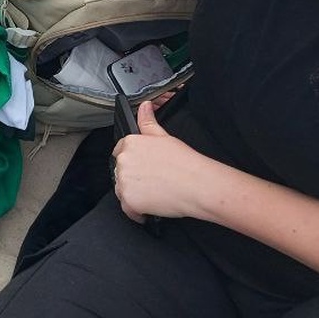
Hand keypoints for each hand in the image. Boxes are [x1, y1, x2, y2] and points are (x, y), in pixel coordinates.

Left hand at [112, 100, 221, 223]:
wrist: (198, 185)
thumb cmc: (185, 162)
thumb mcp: (164, 137)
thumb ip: (148, 121)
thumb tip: (144, 106)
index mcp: (130, 144)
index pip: (120, 152)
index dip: (134, 161)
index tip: (144, 168)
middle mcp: (124, 161)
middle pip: (121, 172)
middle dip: (134, 178)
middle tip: (154, 181)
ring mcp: (125, 182)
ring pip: (122, 190)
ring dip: (134, 194)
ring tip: (155, 193)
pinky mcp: (129, 201)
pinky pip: (127, 209)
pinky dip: (136, 212)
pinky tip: (149, 209)